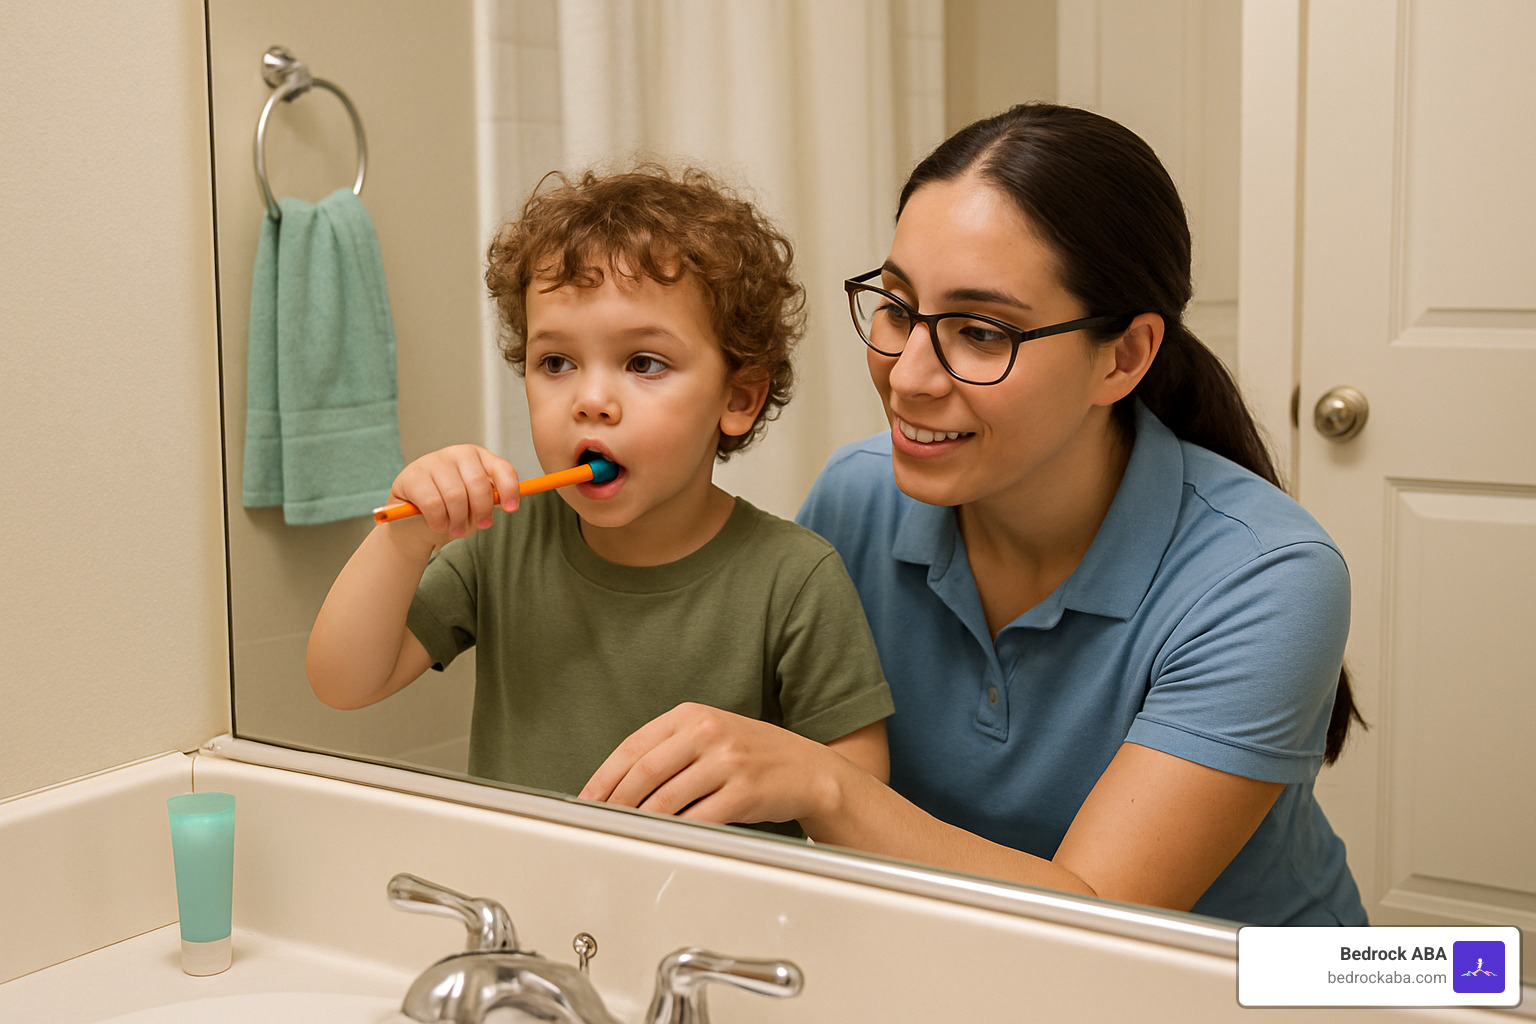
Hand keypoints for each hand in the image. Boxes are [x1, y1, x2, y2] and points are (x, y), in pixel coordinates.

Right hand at [385, 444, 519, 547]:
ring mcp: (432, 461)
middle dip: (481, 510)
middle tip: (480, 526)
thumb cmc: (451, 510)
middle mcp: (457, 454)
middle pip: (478, 483)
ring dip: (458, 520)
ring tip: (455, 529)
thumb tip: (507, 504)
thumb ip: (490, 501)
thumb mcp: (475, 505)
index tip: (511, 509)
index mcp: (478, 457)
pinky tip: (439, 525)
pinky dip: (439, 521)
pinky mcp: (411, 476)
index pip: (501, 468)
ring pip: (455, 495)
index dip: (510, 489)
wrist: (414, 521)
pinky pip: (433, 503)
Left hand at [579, 703, 844, 826]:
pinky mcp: (744, 792)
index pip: (634, 745)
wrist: (809, 769)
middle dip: (615, 802)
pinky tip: (666, 838)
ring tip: (628, 833)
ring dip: (641, 821)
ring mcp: (727, 761)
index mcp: (693, 715)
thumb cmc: (756, 755)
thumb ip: (670, 749)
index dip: (604, 776)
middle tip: (600, 821)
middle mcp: (708, 732)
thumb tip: (620, 784)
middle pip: (645, 772)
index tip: (588, 798)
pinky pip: (698, 818)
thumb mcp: (712, 734)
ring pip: (666, 798)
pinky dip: (676, 832)